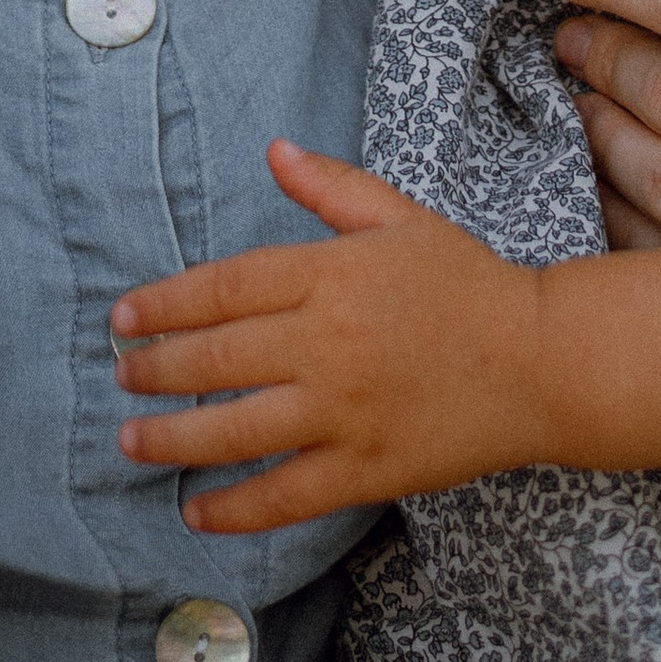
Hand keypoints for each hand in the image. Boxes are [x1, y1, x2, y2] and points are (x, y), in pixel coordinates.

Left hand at [110, 140, 549, 532]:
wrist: (539, 360)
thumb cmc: (466, 282)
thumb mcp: (398, 219)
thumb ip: (330, 188)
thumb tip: (273, 150)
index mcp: (331, 276)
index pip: (225, 287)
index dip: (166, 303)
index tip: (124, 316)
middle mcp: (328, 343)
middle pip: (218, 358)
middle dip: (157, 368)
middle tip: (120, 374)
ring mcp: (345, 411)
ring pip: (237, 430)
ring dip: (175, 437)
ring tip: (132, 439)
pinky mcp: (366, 468)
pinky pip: (286, 495)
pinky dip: (235, 508)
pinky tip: (196, 511)